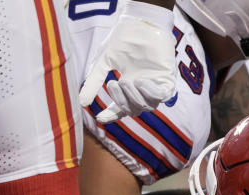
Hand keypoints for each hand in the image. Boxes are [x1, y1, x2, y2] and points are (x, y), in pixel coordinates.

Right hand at [79, 0, 176, 123]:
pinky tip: (140, 81)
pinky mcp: (167, 79)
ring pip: (147, 106)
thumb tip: (81, 102)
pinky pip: (162, 97)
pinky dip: (150, 93)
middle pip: (133, 110)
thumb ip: (94, 82)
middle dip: (122, 101)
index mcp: (128, 85)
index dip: (111, 115)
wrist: (140, 22)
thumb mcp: (104, 61)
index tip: (100, 118)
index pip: (121, 108)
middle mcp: (142, 88)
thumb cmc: (123, 38)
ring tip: (126, 81)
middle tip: (114, 83)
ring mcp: (155, 84)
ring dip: (134, 97)